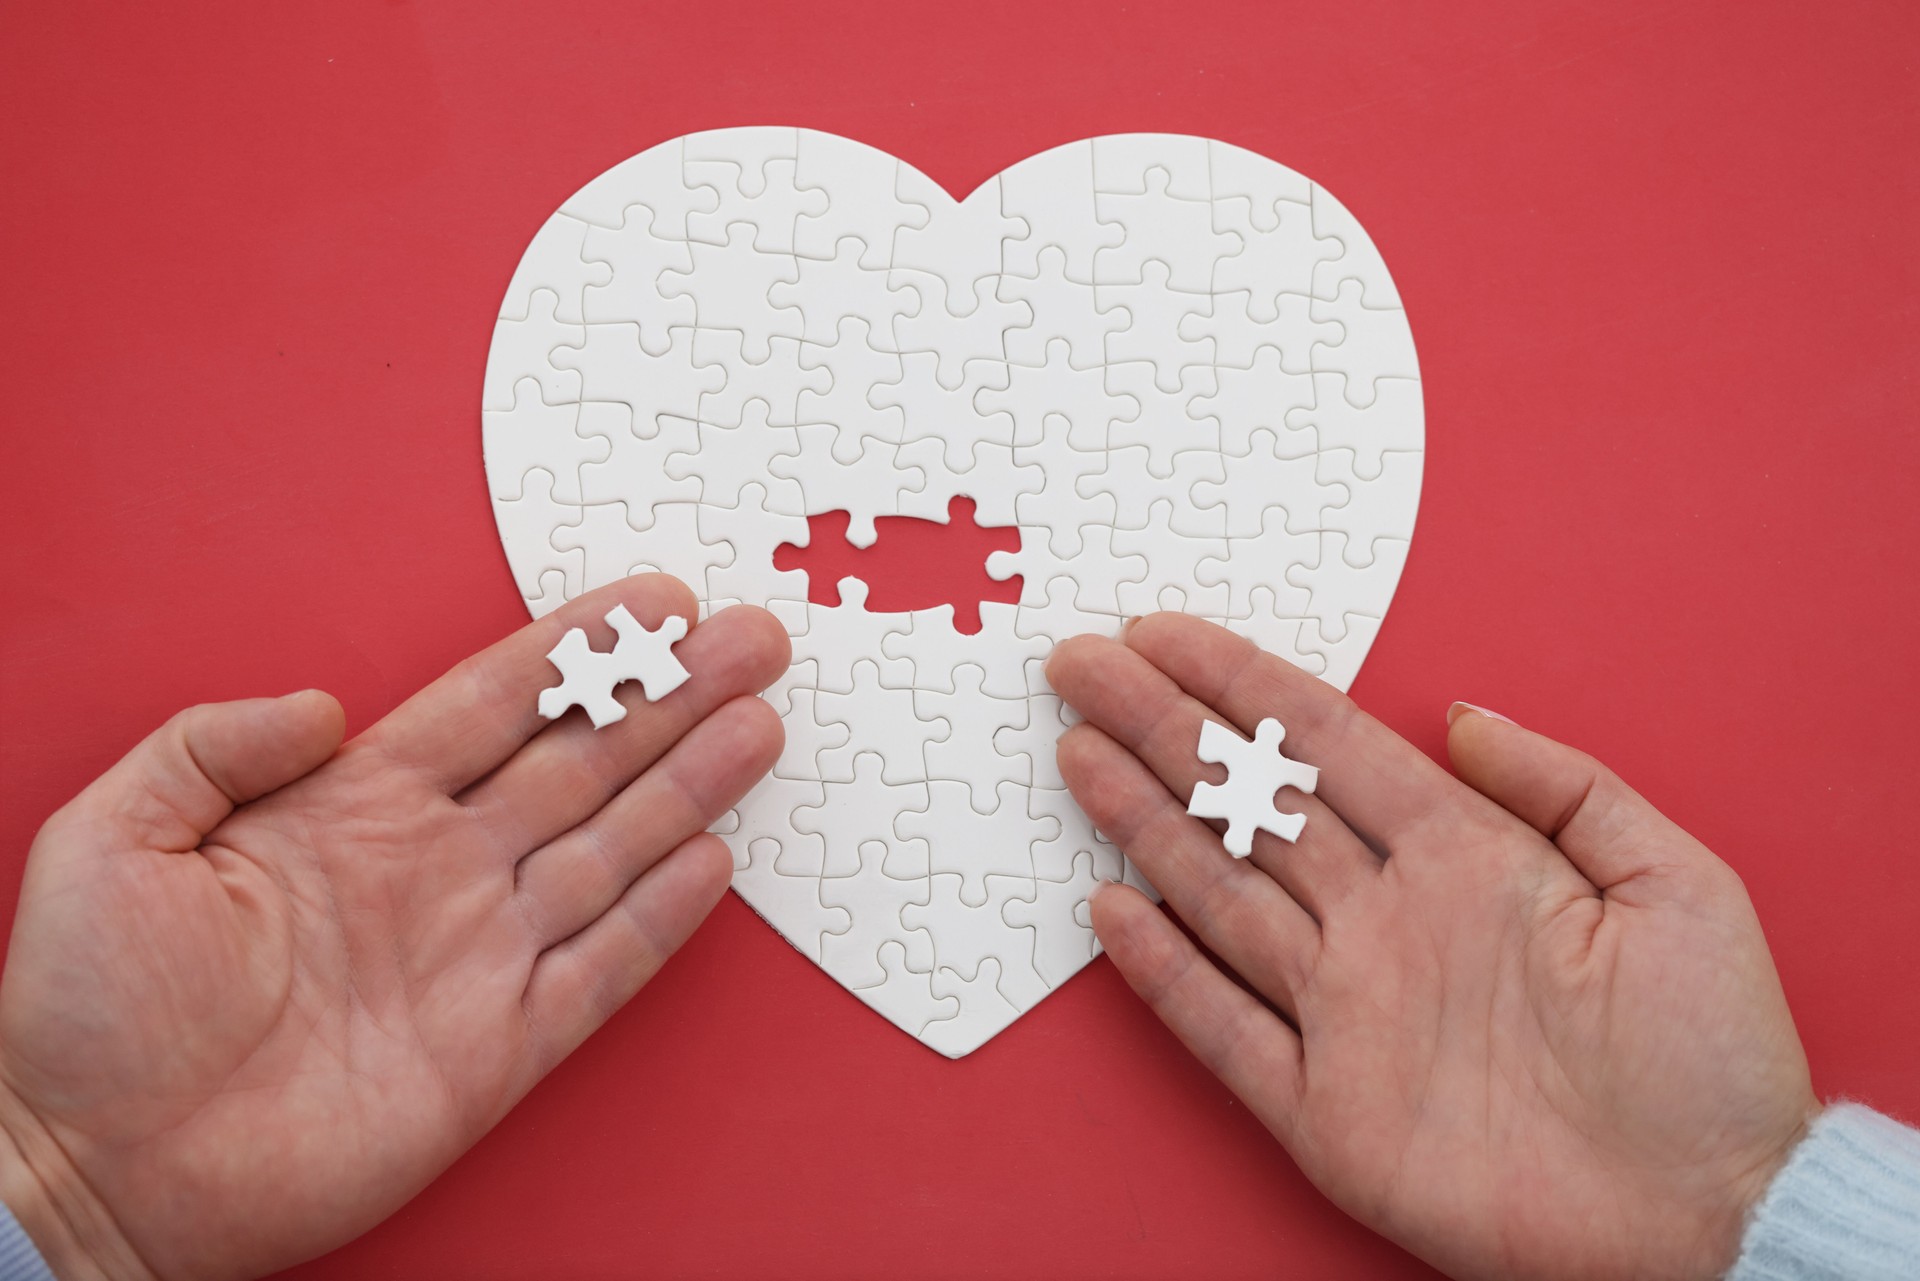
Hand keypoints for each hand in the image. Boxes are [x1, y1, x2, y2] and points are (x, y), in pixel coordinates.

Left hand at [0, 576, 787, 1279]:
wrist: (92, 1170)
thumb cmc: (87, 1011)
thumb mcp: (110, 836)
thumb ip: (213, 745)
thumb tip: (327, 702)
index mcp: (355, 807)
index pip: (493, 704)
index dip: (577, 651)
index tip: (654, 602)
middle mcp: (435, 868)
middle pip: (580, 762)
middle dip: (669, 697)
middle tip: (748, 642)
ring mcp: (475, 955)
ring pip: (609, 850)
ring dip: (688, 787)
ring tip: (758, 725)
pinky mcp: (498, 1049)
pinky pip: (601, 970)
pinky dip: (661, 919)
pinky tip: (712, 861)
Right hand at [1049, 615, 1815, 1280]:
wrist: (1712, 1219)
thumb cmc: (1711, 1059)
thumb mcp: (1675, 886)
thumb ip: (1568, 788)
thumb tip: (1464, 713)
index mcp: (1464, 859)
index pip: (1325, 746)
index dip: (1241, 684)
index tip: (1166, 632)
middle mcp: (1388, 922)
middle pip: (1249, 806)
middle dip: (1162, 730)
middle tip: (1083, 666)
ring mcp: (1348, 1014)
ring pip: (1218, 896)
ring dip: (1143, 824)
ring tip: (1078, 754)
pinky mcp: (1325, 1112)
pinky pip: (1223, 1029)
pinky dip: (1163, 974)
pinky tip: (1111, 913)